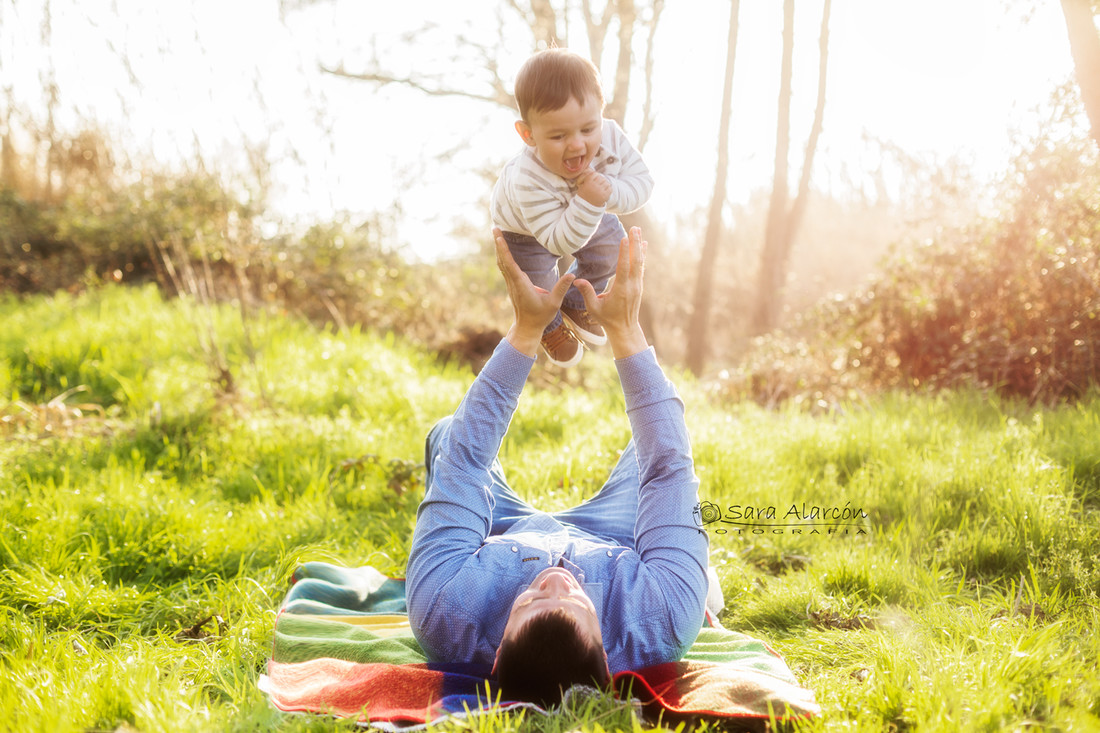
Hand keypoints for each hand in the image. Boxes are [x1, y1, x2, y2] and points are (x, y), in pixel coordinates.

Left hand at [494, 228, 574, 356]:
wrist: (527, 327)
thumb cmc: (541, 317)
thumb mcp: (554, 303)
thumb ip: (561, 288)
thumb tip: (572, 275)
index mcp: (521, 285)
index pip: (510, 265)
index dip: (504, 250)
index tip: (498, 237)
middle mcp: (513, 282)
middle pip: (502, 260)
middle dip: (498, 244)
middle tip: (495, 227)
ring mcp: (511, 283)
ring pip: (502, 263)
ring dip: (499, 248)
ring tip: (497, 232)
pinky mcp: (513, 284)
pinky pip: (505, 267)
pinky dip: (503, 255)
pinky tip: (502, 247)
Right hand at [573, 227, 647, 358]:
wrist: (624, 329)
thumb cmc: (607, 319)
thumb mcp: (593, 308)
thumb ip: (587, 293)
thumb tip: (576, 280)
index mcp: (621, 289)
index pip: (623, 267)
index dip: (624, 252)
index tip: (625, 238)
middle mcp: (632, 285)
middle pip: (635, 261)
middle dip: (635, 243)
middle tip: (634, 228)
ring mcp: (637, 285)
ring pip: (640, 262)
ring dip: (639, 246)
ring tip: (638, 231)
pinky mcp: (638, 286)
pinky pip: (641, 267)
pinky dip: (641, 255)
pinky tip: (643, 246)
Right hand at [575, 168, 611, 206]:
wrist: (585, 209)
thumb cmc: (583, 196)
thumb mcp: (581, 186)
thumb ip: (587, 179)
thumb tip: (591, 170)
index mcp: (588, 183)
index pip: (594, 174)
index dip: (594, 176)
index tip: (594, 179)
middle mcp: (594, 186)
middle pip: (601, 177)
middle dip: (600, 180)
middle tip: (598, 184)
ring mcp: (600, 191)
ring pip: (606, 182)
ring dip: (604, 184)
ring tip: (601, 188)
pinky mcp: (605, 196)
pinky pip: (610, 188)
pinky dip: (608, 189)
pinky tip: (604, 191)